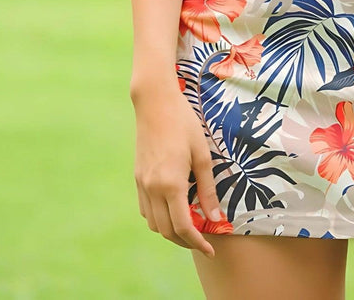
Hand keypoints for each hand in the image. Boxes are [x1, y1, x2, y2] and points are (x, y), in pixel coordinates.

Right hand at [132, 84, 221, 257]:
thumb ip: (208, 188)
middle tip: (203, 241)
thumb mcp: (202, 154)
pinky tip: (172, 208)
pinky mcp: (137, 177)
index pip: (183, 227)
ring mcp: (142, 184)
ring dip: (170, 230)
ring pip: (153, 223)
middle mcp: (152, 188)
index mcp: (171, 184)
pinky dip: (159, 217)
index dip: (197, 243)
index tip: (210, 250)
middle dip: (185, 241)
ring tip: (190, 225)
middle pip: (166, 231)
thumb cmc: (184, 124)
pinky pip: (146, 209)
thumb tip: (215, 218)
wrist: (155, 103)